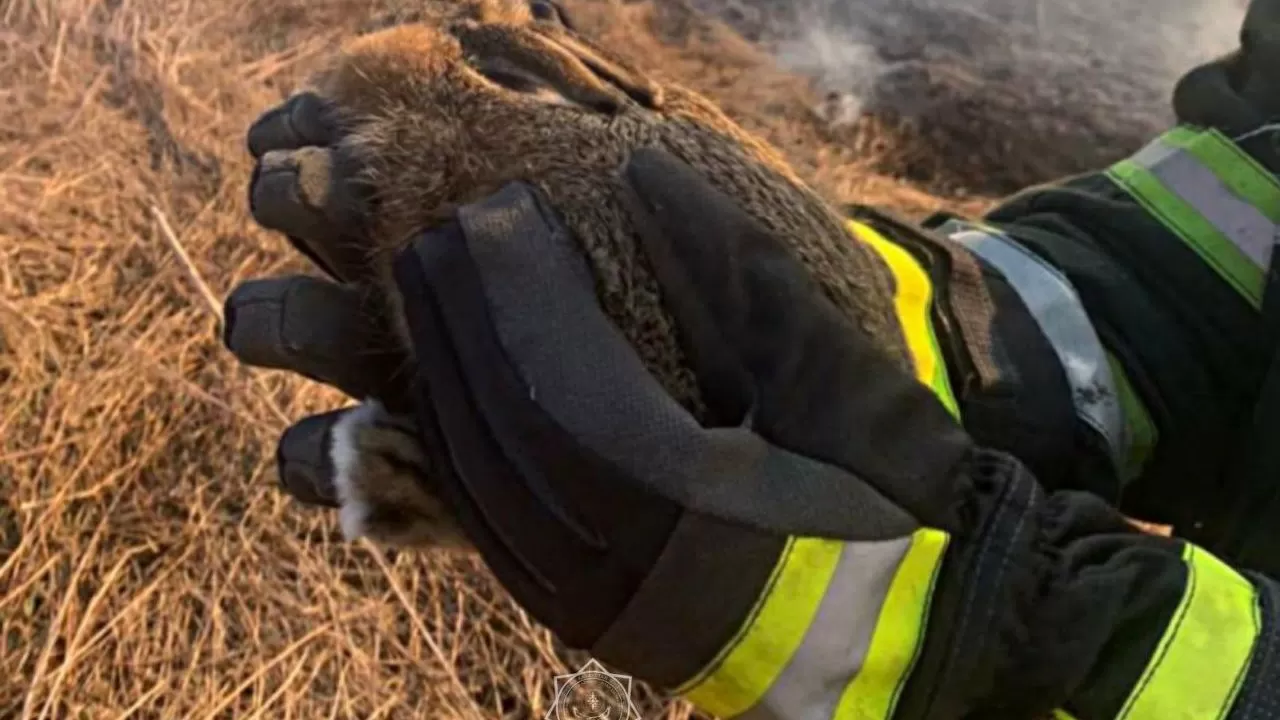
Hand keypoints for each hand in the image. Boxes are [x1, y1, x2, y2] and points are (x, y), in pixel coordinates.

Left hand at [371, 146, 987, 704]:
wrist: (883, 608)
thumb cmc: (871, 480)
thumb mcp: (836, 369)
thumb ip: (740, 269)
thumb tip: (642, 175)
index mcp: (683, 499)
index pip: (555, 380)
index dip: (514, 293)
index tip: (494, 213)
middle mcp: (620, 561)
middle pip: (497, 428)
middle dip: (457, 325)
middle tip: (438, 239)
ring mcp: (591, 598)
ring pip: (476, 483)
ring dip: (442, 380)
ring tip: (431, 296)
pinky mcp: (579, 613)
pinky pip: (483, 526)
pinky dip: (456, 446)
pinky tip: (445, 388)